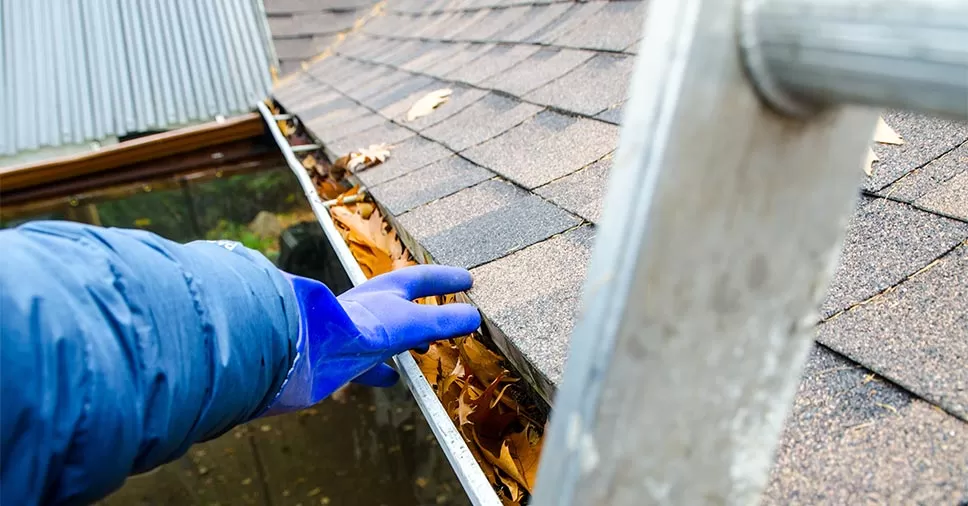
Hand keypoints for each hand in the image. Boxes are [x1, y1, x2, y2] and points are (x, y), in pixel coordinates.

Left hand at [262, 265, 480, 415]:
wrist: (309, 350)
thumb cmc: (360, 327)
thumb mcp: (411, 322)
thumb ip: (442, 321)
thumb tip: (474, 317)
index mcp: (387, 289)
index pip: (423, 278)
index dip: (446, 280)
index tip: (467, 281)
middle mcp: (371, 307)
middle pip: (405, 303)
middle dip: (428, 308)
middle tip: (449, 315)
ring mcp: (357, 331)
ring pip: (388, 332)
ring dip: (409, 338)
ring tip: (425, 348)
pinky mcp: (344, 356)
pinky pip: (369, 362)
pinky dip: (383, 370)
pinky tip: (393, 379)